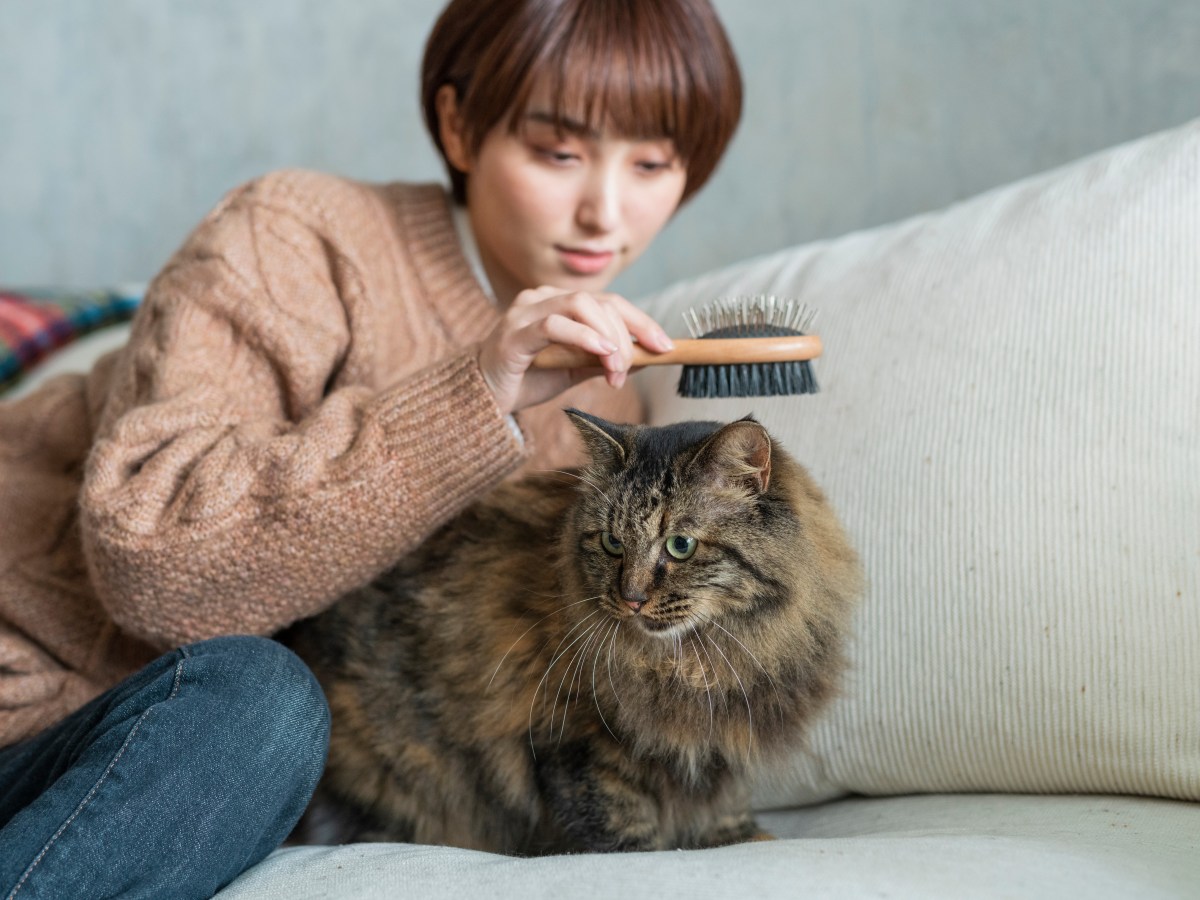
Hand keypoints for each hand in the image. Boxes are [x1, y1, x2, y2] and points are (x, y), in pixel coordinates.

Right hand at [476, 286, 673, 415]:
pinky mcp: (513, 332)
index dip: (642, 322)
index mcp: (559, 303)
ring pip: (581, 306)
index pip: (610, 302)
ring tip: (615, 369)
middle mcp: (542, 298)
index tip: (666, 346)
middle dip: (626, 336)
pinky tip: (601, 353)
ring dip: (608, 338)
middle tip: (629, 371)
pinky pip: (554, 324)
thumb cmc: (528, 379)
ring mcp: (526, 312)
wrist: (484, 400)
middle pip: (600, 302)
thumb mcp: (575, 368)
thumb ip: (604, 359)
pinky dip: (583, 336)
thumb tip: (646, 356)